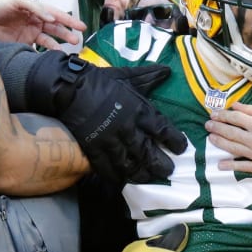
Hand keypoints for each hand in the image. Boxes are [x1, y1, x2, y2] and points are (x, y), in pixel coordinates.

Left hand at [0, 0, 85, 48]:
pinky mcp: (21, 45)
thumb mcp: (17, 0)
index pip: (55, 14)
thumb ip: (35, 7)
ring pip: (48, 40)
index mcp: (35, 9)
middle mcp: (34, 21)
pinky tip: (51, 56)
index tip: (81, 27)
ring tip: (65, 51)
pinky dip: (45, 53)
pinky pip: (36, 50)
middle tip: (76, 40)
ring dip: (58, 45)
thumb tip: (50, 17)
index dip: (68, 20)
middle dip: (67, 34)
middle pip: (55, 28)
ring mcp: (28, 34)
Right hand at [22, 54, 185, 184]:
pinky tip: (123, 180)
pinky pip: (108, 170)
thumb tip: (167, 70)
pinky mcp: (94, 150)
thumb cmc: (101, 82)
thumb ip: (148, 77)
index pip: (164, 131)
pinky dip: (117, 177)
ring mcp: (110, 142)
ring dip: (142, 175)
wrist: (69, 89)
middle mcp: (128, 130)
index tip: (181, 148)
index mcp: (139, 111)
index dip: (176, 142)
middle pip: (150, 155)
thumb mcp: (127, 76)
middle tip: (168, 171)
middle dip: (162, 165)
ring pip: (131, 167)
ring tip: (149, 178)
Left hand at [207, 102, 251, 175]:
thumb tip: (235, 106)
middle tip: (208, 125)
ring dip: (219, 142)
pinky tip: (220, 164)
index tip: (214, 114)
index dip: (222, 115)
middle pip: (230, 132)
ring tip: (211, 138)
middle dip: (216, 127)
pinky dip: (229, 165)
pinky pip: (241, 166)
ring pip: (232, 148)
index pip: (234, 118)